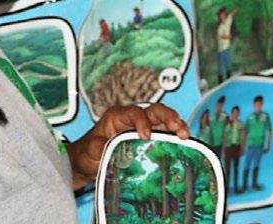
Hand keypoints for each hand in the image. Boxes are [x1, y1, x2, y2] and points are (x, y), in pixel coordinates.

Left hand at [67, 104, 188, 189]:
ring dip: (176, 124)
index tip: (146, 136)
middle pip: (154, 111)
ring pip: (163, 119)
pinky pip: (164, 133)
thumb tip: (113, 150)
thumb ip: (102, 147)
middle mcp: (133, 118)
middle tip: (178, 128)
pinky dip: (174, 135)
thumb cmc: (87, 152)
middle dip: (168, 117)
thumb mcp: (91, 149)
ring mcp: (143, 127)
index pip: (134, 112)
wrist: (87, 162)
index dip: (142, 121)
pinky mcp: (149, 138)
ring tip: (185, 134)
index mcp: (117, 116)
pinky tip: (183, 142)